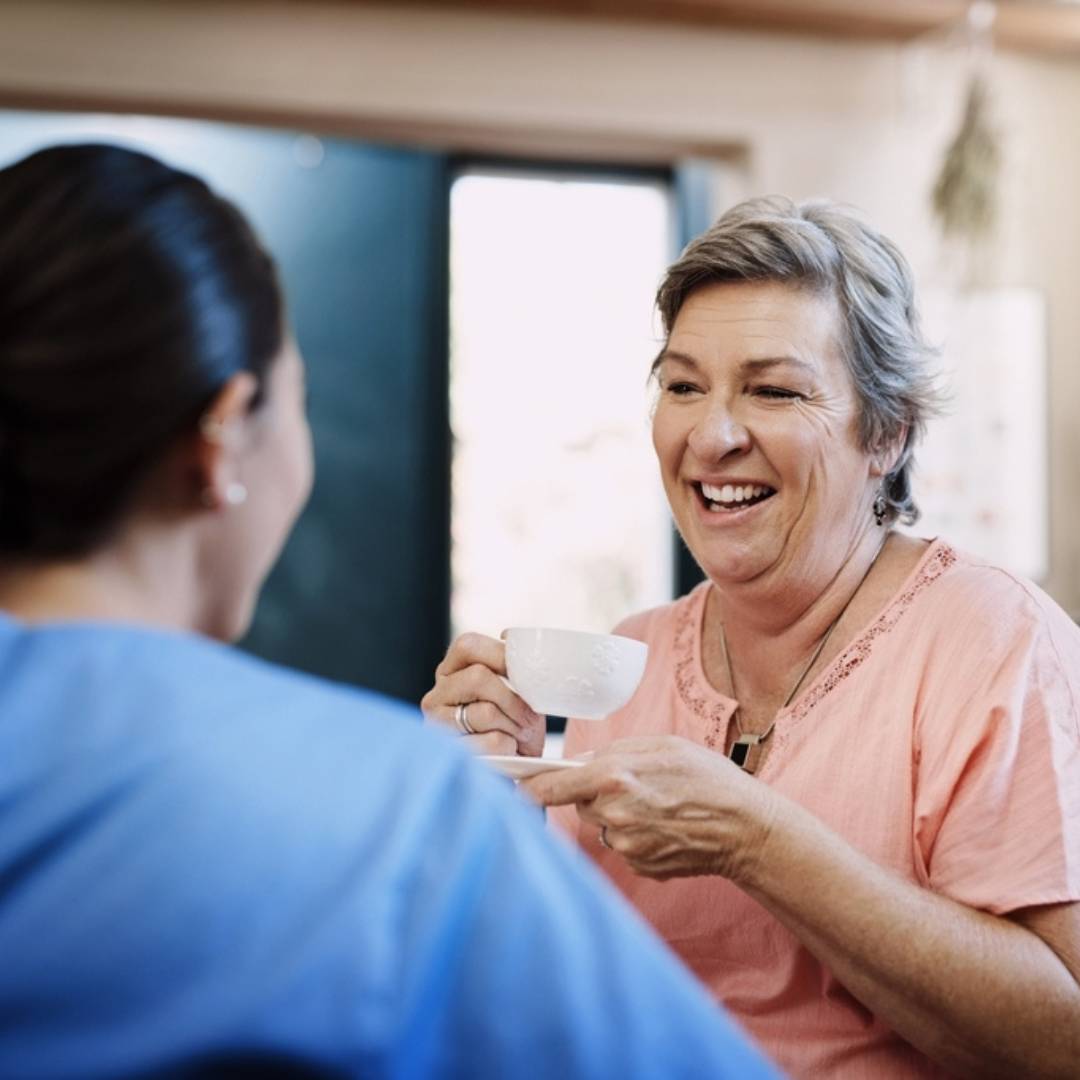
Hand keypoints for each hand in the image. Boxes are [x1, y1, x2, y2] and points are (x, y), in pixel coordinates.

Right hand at [420, 632, 545, 756]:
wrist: (515, 769)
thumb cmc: (516, 724)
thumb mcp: (517, 690)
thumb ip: (511, 664)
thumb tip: (508, 635)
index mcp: (452, 671)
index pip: (468, 645)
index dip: (502, 655)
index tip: (526, 674)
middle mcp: (437, 695)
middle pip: (478, 677)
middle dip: (513, 698)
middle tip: (529, 717)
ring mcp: (437, 725)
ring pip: (485, 712)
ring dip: (515, 726)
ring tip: (520, 735)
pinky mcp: (450, 754)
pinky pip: (491, 742)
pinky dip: (510, 747)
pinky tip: (508, 752)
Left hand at [524, 735, 781, 883]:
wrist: (745, 827)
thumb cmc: (707, 777)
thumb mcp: (661, 745)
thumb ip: (614, 752)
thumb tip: (579, 763)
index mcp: (613, 777)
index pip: (548, 788)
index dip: (526, 789)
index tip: (512, 789)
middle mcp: (612, 815)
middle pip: (579, 804)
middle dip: (595, 794)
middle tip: (634, 784)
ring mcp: (626, 846)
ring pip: (603, 826)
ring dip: (618, 816)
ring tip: (659, 805)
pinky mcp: (640, 866)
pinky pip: (624, 846)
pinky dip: (638, 836)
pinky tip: (666, 826)